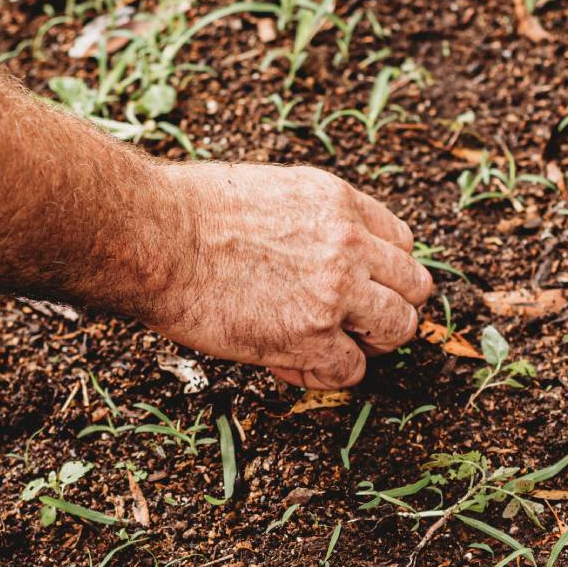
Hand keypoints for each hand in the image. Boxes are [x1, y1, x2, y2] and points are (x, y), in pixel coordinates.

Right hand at [149, 162, 431, 388]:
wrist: (152, 236)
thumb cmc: (189, 213)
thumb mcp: (273, 191)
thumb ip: (315, 221)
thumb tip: (326, 254)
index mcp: (340, 202)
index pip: (401, 243)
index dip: (382, 271)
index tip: (358, 286)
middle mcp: (350, 243)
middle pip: (414, 286)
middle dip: (389, 308)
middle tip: (354, 323)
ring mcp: (336, 291)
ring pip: (399, 328)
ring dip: (370, 343)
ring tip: (332, 346)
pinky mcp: (311, 336)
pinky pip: (351, 371)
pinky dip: (327, 375)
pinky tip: (293, 365)